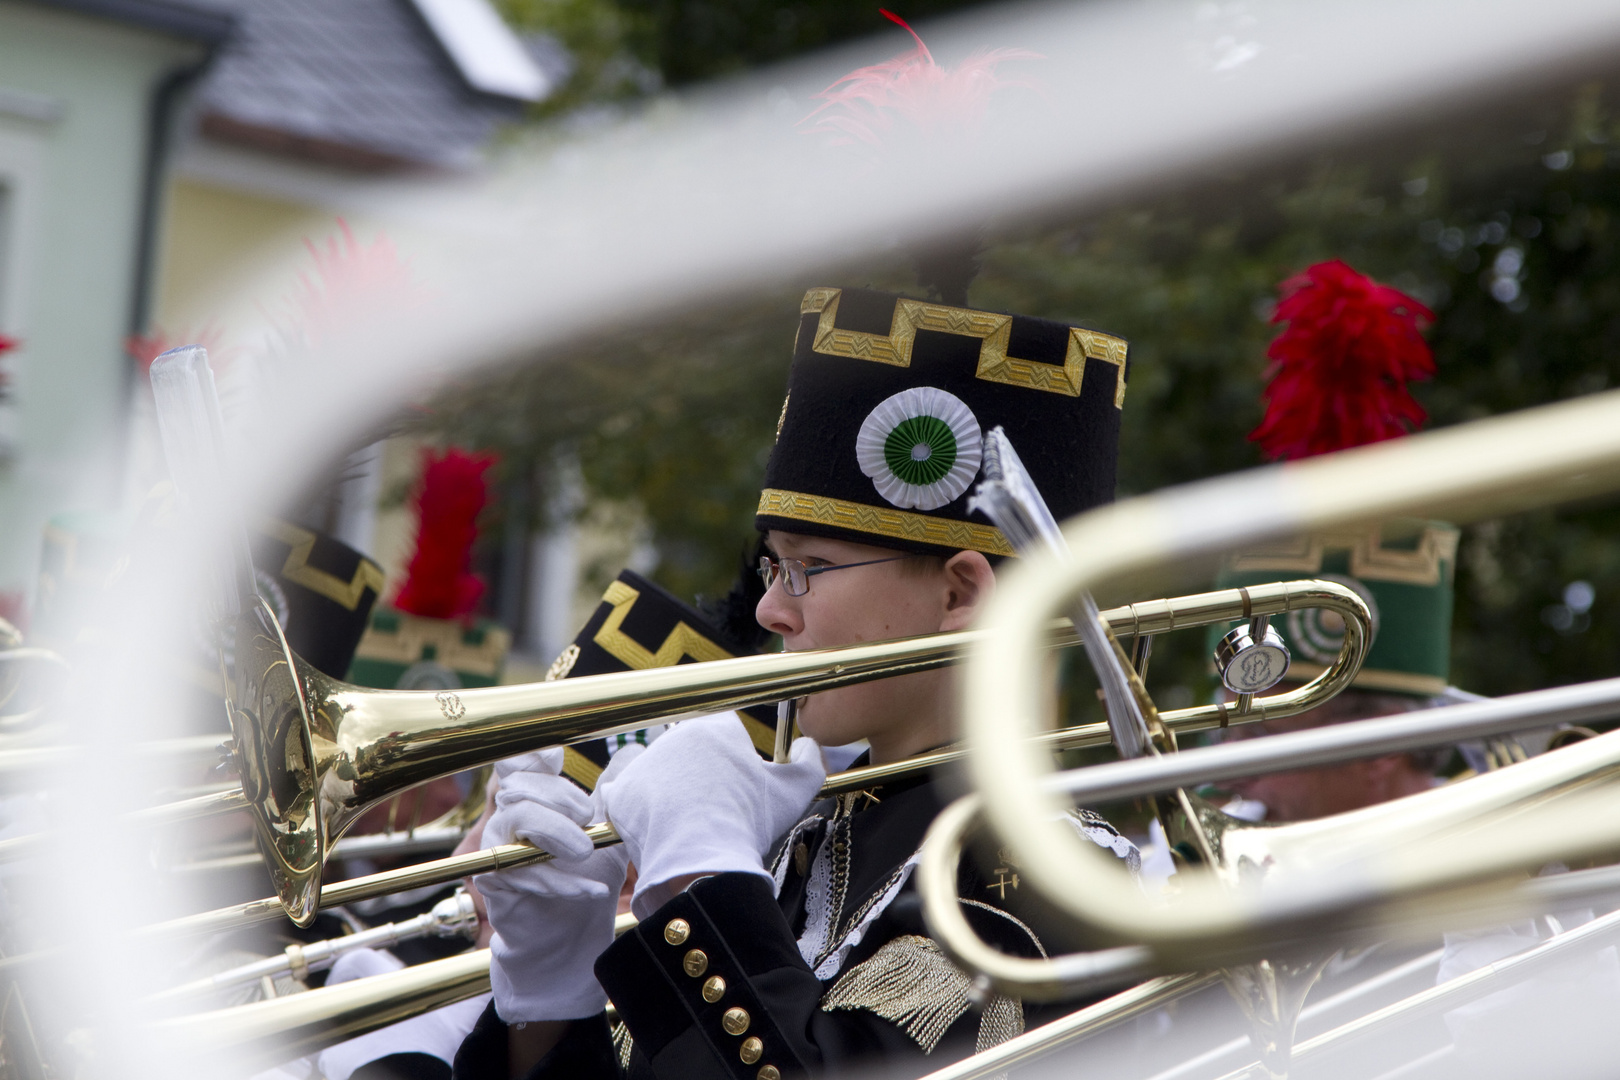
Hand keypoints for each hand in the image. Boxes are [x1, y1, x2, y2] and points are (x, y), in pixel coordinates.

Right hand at [476, 747, 635, 1021]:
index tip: (556, 755)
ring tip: (586, 850)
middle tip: (587, 815)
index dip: (532, 753)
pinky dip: (560, 880)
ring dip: (556, 831)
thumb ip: (614, 791)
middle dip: (557, 794)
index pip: (522, 761)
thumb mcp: (610, 828)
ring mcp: (498, 845)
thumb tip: (632, 751)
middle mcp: (510, 815)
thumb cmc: (589, 872)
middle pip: (520, 785)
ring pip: (517, 818)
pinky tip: (592, 888)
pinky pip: (519, 870)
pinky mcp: (493, 879)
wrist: (575, 929)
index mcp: (537, 795)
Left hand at [596, 713, 824, 917]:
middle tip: (713, 807)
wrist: (701, 860)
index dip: (733, 757)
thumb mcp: (795, 791)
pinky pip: (628, 794)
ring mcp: (644, 762)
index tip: (736, 782)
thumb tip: (809, 745)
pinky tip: (660, 825)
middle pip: (689, 751)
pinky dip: (641, 809)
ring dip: (670, 790)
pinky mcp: (620, 790)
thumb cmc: (748, 822)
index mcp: (715, 727)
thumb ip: (810, 761)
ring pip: (660, 772)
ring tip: (687, 822)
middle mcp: (674, 735)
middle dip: (699, 773)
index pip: (724, 731)